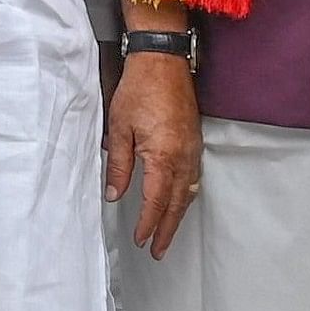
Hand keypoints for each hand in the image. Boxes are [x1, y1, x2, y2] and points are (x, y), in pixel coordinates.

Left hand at [103, 51, 202, 255]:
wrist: (163, 61)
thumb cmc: (139, 89)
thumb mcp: (119, 128)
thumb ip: (118, 165)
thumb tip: (114, 194)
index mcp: (163, 157)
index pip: (155, 201)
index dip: (148, 223)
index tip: (141, 240)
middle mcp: (183, 157)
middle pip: (177, 203)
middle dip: (166, 229)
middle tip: (158, 250)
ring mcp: (193, 149)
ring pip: (188, 191)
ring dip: (178, 215)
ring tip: (167, 232)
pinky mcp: (195, 140)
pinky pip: (194, 176)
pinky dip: (187, 194)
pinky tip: (181, 200)